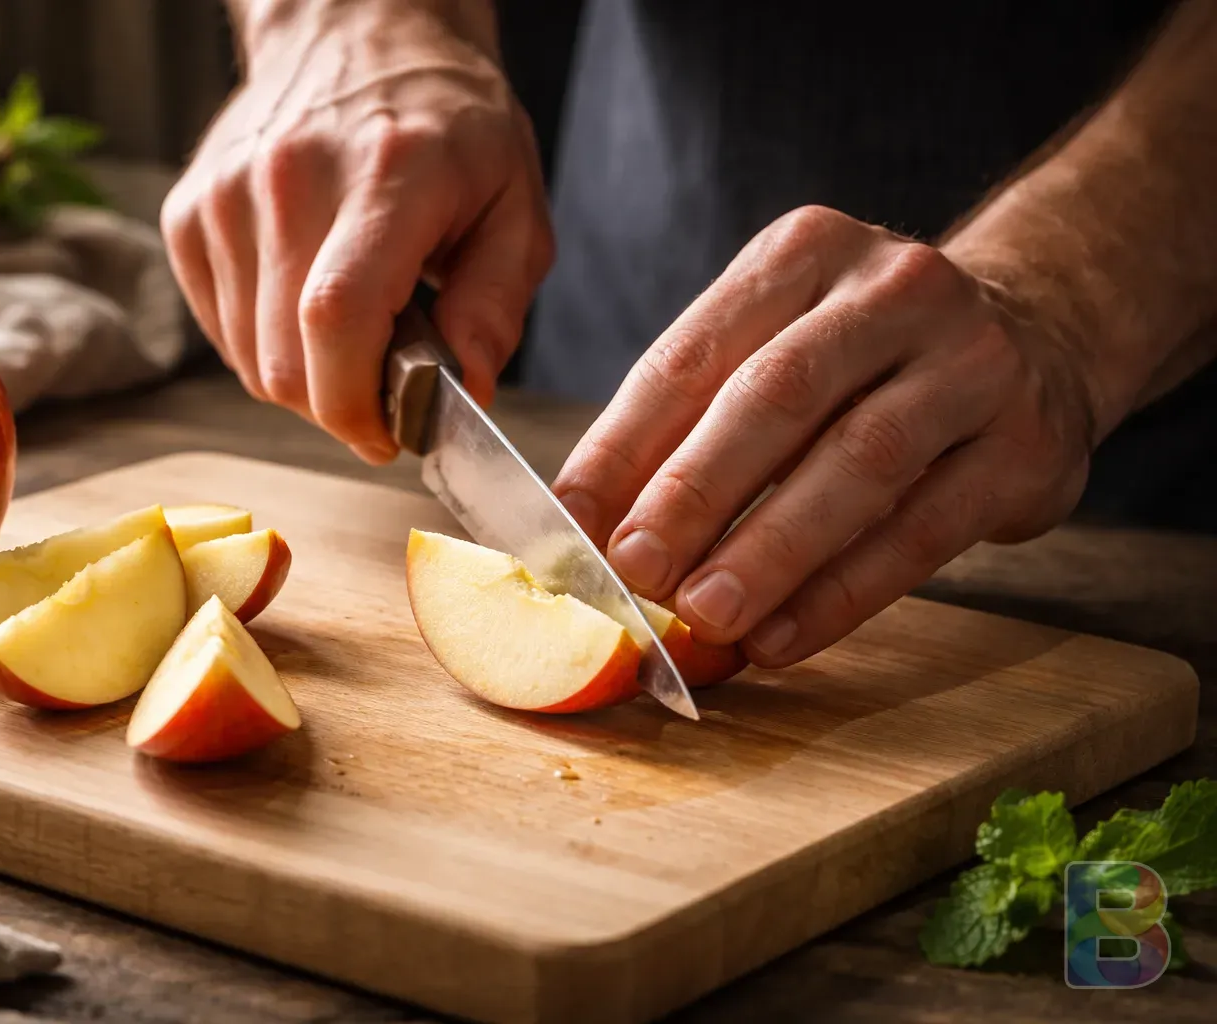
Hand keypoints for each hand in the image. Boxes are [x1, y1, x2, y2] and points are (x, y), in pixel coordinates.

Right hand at [161, 0, 552, 462]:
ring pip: (250, 362)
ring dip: (307, 378)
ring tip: (355, 330)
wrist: (357, 32)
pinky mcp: (189, 214)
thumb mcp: (514, 205)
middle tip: (388, 382)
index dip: (357, 405)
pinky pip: (223, 333)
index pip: (337, 319)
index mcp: (384, 175)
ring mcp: (225, 197)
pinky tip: (307, 304)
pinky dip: (268, 346)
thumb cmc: (447, 123)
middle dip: (340, 406)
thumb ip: (496, 305)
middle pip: (286, 365)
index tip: (390, 433)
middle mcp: (288, 182)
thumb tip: (463, 392)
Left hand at [553, 205, 1098, 667]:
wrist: (1037, 332)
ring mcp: (972, 361)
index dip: (622, 444)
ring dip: (771, 550)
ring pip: (859, 461)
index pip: (694, 353)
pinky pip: (922, 530)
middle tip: (634, 570)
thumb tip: (590, 527)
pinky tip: (781, 638)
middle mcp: (894, 290)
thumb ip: (694, 419)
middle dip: (695, 491)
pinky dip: (843, 593)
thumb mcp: (779, 345)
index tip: (570, 522)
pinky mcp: (1026, 445)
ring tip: (706, 616)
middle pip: (777, 396)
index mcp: (805, 253)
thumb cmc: (863, 358)